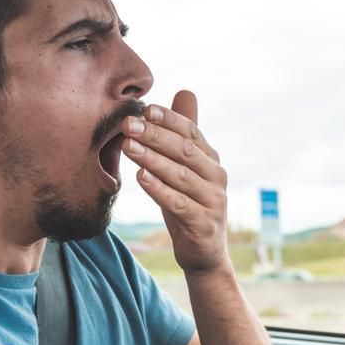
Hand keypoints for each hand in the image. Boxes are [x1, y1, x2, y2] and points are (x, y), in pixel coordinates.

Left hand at [122, 89, 229, 274]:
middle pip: (185, 151)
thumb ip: (184, 133)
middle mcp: (216, 176)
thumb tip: (185, 90)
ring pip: (181, 176)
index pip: (190, 132)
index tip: (145, 108)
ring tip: (129, 147)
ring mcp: (213, 201)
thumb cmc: (189, 204)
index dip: (169, 119)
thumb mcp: (186, 168)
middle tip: (128, 124)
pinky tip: (141, 178)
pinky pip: (179, 204)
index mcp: (211, 159)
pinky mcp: (204, 224)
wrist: (204, 253)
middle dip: (155, 135)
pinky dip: (160, 190)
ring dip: (153, 160)